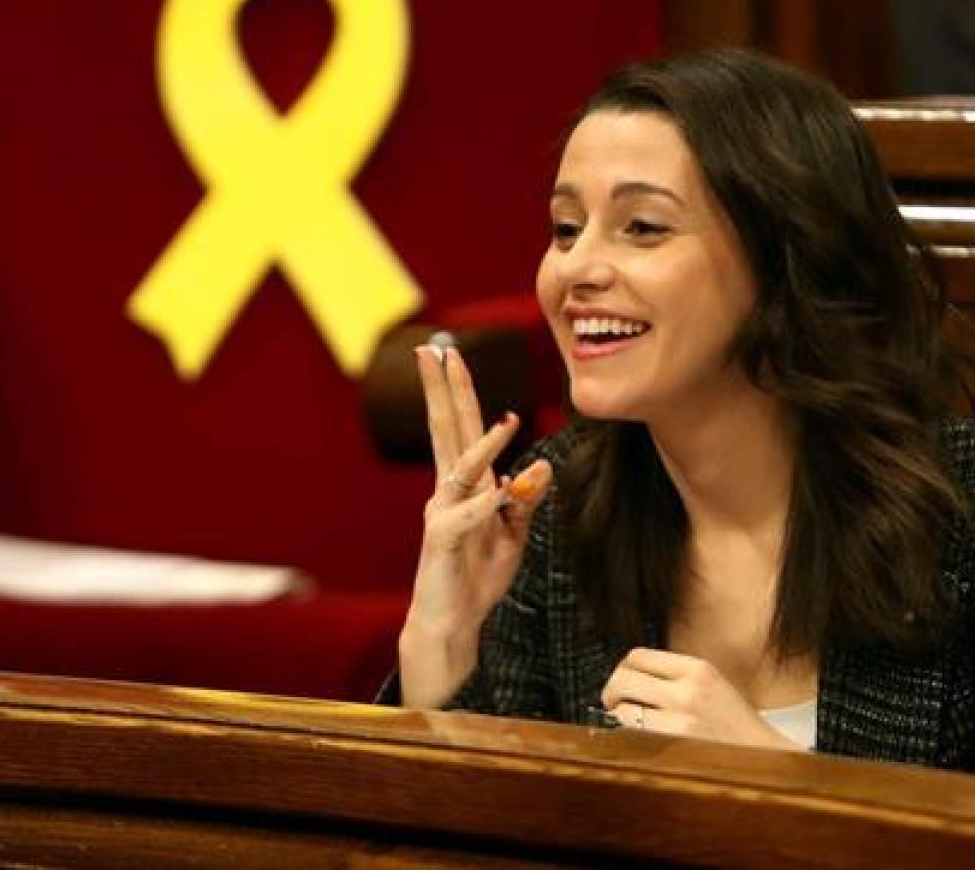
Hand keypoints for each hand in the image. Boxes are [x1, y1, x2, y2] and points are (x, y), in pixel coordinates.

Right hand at [397, 342, 551, 708]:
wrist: (451, 624)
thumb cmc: (477, 576)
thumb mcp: (511, 534)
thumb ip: (524, 501)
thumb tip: (542, 466)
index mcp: (462, 484)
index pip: (460, 427)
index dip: (457, 391)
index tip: (450, 353)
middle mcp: (447, 490)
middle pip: (444, 431)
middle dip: (441, 391)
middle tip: (431, 350)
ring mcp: (442, 514)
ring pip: (459, 469)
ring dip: (483, 444)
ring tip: (507, 420)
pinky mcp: (442, 542)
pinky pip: (464, 518)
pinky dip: (484, 506)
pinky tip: (500, 493)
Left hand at [601, 648, 796, 749]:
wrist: (767, 759)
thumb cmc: (735, 725)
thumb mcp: (711, 685)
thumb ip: (675, 676)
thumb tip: (629, 674)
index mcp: (698, 669)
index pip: (638, 655)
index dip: (623, 668)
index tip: (623, 681)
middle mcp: (689, 690)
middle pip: (623, 677)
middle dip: (611, 691)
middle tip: (613, 703)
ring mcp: (682, 719)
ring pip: (622, 708)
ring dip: (618, 717)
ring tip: (629, 724)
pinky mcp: (677, 746)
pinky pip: (633, 735)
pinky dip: (628, 737)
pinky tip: (639, 740)